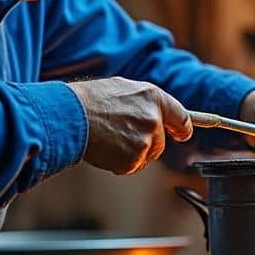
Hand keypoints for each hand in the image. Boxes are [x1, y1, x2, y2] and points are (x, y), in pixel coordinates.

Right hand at [67, 78, 192, 173]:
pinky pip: (131, 166)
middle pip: (161, 142)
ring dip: (132, 153)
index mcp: (153, 97)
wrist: (71, 116)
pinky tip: (105, 148)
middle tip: (123, 137)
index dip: (183, 128)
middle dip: (147, 144)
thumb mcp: (122, 89)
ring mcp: (144, 140)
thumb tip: (157, 113)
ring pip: (146, 156)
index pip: (182, 117)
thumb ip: (145, 102)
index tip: (183, 134)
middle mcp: (153, 118)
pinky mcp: (134, 159)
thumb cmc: (90, 100)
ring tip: (109, 138)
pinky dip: (119, 162)